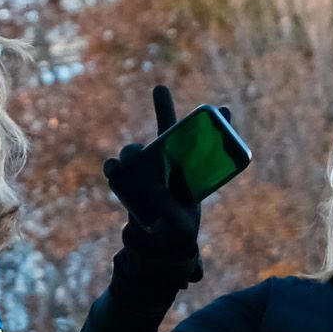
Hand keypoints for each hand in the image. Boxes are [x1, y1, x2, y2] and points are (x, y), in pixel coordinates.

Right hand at [101, 86, 205, 273]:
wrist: (158, 242)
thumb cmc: (177, 225)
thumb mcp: (180, 222)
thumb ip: (171, 208)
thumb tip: (155, 189)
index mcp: (186, 165)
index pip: (194, 136)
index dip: (208, 120)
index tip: (220, 106)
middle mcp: (165, 160)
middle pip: (164, 127)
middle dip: (163, 104)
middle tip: (161, 89)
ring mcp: (143, 168)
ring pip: (136, 149)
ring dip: (133, 150)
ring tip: (131, 160)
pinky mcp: (124, 180)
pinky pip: (115, 169)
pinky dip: (112, 168)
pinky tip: (112, 171)